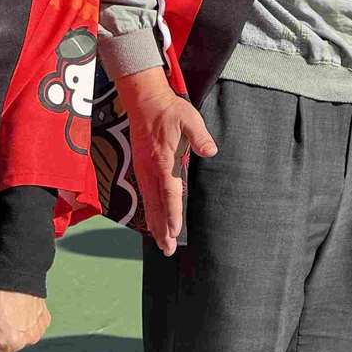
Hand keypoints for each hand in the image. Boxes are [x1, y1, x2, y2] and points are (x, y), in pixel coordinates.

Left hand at [0, 287, 48, 351]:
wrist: (18, 273)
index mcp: (9, 345)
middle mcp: (27, 343)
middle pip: (3, 349)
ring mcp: (38, 332)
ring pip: (17, 340)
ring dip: (11, 331)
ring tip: (8, 311)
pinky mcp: (45, 322)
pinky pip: (30, 331)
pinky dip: (24, 323)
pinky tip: (20, 310)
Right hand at [112, 68, 215, 255]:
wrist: (144, 101)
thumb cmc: (169, 111)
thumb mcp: (189, 118)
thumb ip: (199, 136)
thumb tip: (211, 151)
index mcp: (163, 161)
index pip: (170, 194)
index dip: (172, 215)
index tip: (175, 232)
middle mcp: (150, 170)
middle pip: (156, 206)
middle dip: (161, 229)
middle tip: (166, 250)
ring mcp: (143, 170)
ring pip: (148, 203)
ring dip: (154, 224)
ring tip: (159, 243)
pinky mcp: (140, 168)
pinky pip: (145, 195)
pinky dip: (148, 211)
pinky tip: (151, 221)